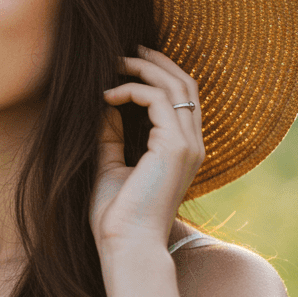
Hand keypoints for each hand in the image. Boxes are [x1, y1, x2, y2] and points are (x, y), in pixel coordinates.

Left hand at [90, 46, 205, 248]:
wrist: (126, 246)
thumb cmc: (117, 217)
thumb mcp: (111, 166)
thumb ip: (112, 135)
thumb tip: (105, 105)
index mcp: (182, 151)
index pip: (182, 99)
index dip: (159, 74)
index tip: (127, 64)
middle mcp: (192, 145)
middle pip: (185, 84)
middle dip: (156, 61)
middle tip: (126, 49)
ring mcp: (187, 146)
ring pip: (175, 86)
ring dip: (143, 68)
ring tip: (113, 63)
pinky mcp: (175, 148)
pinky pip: (158, 99)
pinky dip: (132, 90)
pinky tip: (108, 95)